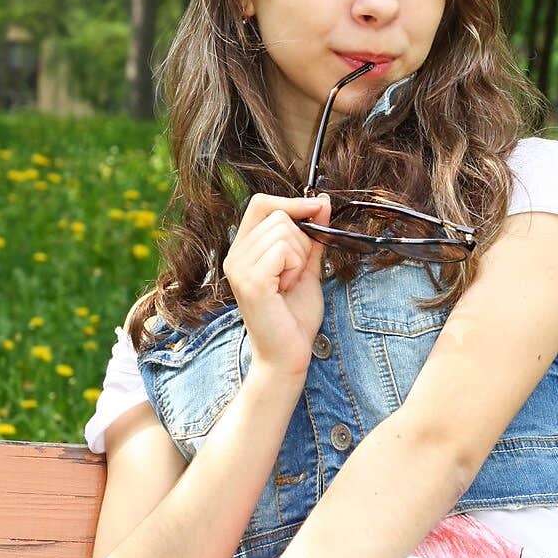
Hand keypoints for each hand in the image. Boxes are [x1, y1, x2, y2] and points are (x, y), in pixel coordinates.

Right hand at [222, 191, 331, 377]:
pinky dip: (295, 267)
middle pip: (278, 216)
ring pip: (284, 231)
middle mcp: (234, 256)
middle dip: (301, 241)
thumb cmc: (295, 317)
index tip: (318, 207)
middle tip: (295, 274)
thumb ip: (312, 236)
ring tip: (289, 284)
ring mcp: (239, 267)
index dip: (291, 201)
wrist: (288, 356)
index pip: (261, 203)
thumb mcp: (307, 268)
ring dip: (299, 258)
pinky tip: (286, 288)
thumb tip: (323, 202)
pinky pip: (283, 250)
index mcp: (243, 250)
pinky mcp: (250, 281)